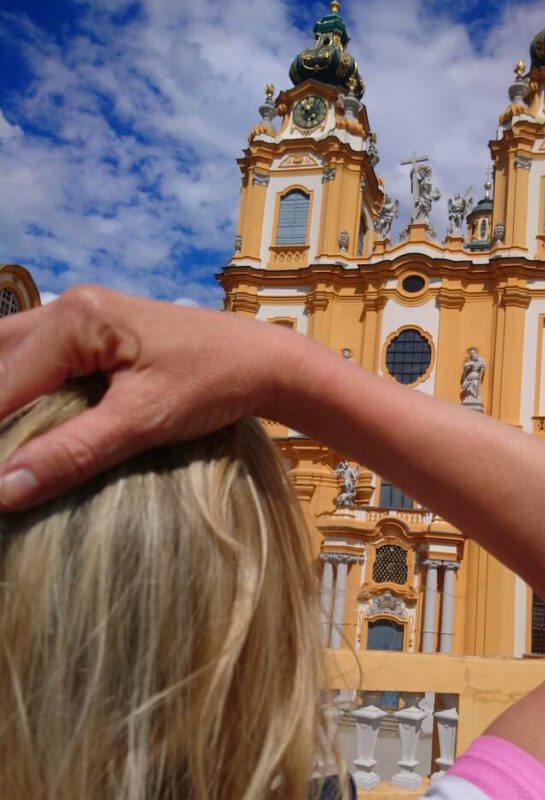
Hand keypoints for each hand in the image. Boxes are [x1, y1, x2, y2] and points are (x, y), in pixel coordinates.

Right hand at [0, 285, 289, 508]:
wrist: (264, 361)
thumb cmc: (213, 383)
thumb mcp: (142, 422)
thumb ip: (72, 453)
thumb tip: (2, 491)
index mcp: (75, 320)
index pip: (1, 383)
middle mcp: (68, 307)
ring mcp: (79, 315)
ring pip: (7, 354)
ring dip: (1, 395)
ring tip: (7, 446)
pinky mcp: (93, 333)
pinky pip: (34, 358)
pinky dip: (18, 388)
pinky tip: (20, 423)